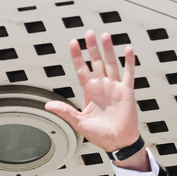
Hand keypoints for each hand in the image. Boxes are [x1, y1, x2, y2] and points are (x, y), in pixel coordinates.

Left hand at [45, 30, 144, 162]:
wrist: (118, 142)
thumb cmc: (100, 135)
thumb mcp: (79, 122)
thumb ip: (65, 111)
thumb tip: (48, 105)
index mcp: (90, 92)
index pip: (81, 69)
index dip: (77, 56)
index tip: (73, 42)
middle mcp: (102, 86)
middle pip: (96, 62)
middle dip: (92, 48)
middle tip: (88, 33)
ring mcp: (114, 87)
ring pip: (111, 64)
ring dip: (108, 50)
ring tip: (104, 35)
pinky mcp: (126, 92)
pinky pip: (128, 74)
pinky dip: (128, 62)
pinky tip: (127, 49)